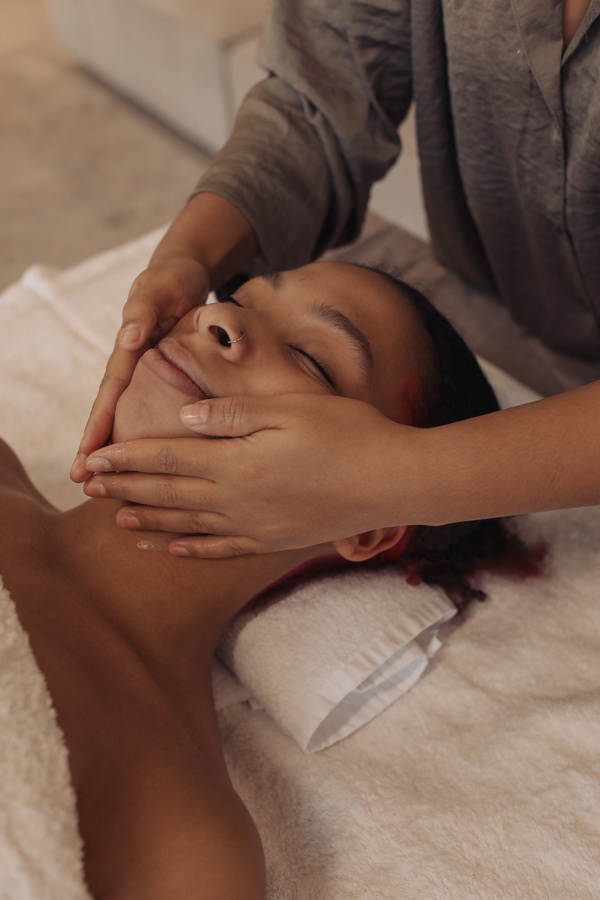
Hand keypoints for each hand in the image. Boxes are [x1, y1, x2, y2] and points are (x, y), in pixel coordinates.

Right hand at [71, 257, 209, 481]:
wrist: (187, 276)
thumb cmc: (171, 280)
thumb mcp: (158, 288)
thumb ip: (144, 310)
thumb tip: (130, 339)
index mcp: (129, 352)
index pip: (110, 395)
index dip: (97, 427)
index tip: (83, 459)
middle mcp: (134, 368)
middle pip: (113, 413)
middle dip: (97, 447)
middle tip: (81, 483)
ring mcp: (149, 376)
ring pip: (132, 416)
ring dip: (121, 446)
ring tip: (114, 482)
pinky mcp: (168, 378)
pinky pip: (155, 409)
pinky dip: (150, 433)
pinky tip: (152, 460)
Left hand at [83, 393, 411, 556]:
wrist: (394, 481)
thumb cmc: (347, 433)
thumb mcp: (289, 408)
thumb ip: (232, 413)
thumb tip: (185, 417)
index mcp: (237, 461)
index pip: (167, 458)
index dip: (128, 458)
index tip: (94, 459)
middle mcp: (238, 499)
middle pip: (170, 494)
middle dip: (127, 489)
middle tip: (90, 488)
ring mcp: (256, 525)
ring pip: (188, 526)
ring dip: (150, 523)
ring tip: (117, 522)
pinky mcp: (274, 540)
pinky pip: (222, 549)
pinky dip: (192, 550)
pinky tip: (173, 550)